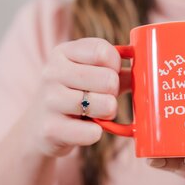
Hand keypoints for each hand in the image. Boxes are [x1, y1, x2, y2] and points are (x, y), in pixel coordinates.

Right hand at [23, 38, 128, 157]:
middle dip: (113, 93)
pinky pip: (93, 132)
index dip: (115, 66)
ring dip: (108, 113)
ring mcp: (49, 101)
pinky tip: (86, 128)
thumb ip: (115, 70)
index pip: (103, 51)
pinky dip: (96, 133)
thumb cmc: (72, 95)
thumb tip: (145, 68)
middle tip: (102, 98)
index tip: (110, 74)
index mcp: (63, 53)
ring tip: (96, 113)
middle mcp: (52, 73)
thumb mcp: (87, 75)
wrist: (39, 128)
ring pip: (105, 105)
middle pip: (109, 79)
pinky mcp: (50, 129)